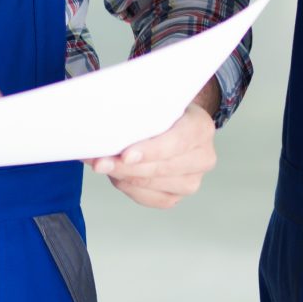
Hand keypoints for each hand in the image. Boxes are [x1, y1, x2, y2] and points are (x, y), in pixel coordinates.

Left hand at [89, 96, 218, 206]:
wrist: (174, 125)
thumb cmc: (162, 113)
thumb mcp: (156, 103)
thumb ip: (140, 111)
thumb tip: (106, 123)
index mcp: (201, 127)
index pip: (177, 141)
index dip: (150, 150)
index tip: (125, 155)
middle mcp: (203, 156)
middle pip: (161, 168)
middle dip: (125, 166)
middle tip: (99, 161)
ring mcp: (193, 180)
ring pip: (152, 185)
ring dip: (122, 176)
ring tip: (101, 165)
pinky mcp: (177, 196)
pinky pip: (149, 198)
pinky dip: (128, 187)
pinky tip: (116, 176)